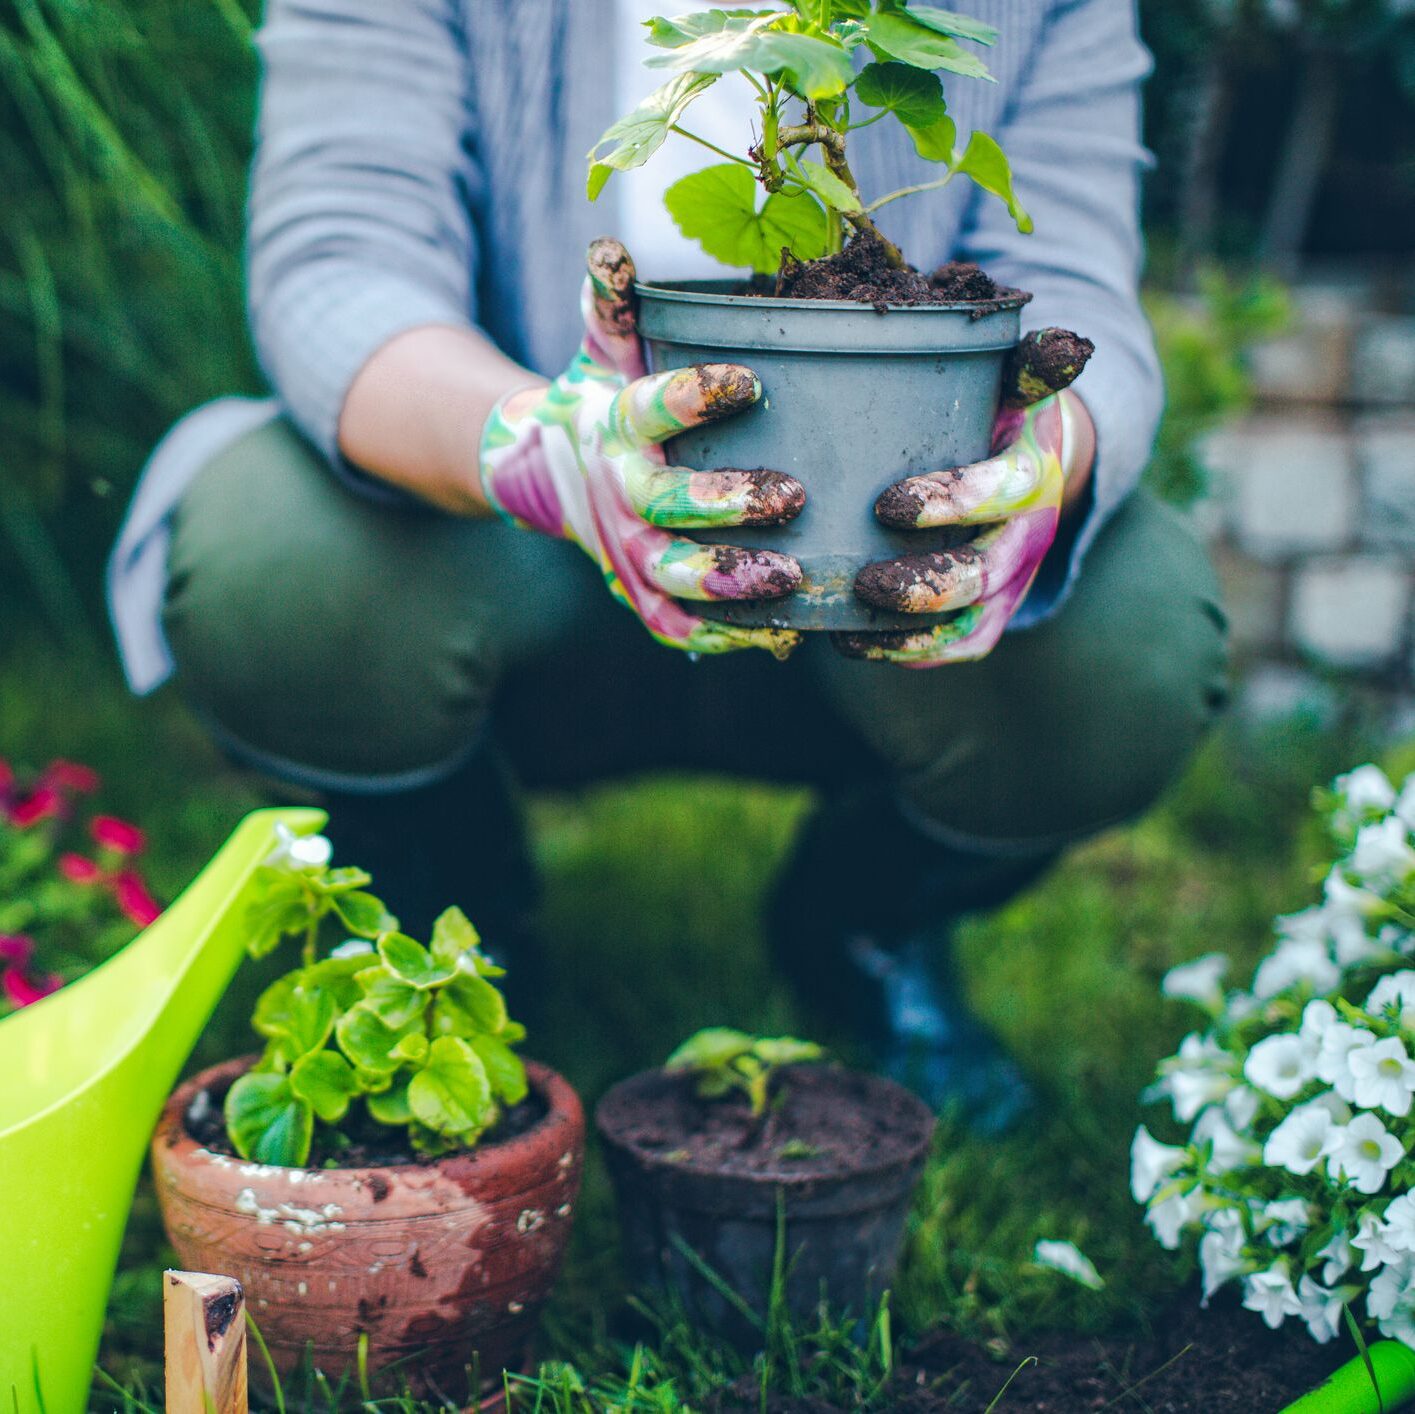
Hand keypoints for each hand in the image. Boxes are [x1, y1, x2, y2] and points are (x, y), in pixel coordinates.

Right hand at [478, 240, 803, 658]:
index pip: (653, 409)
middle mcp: (620, 495)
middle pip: (667, 506)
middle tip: (791, 495)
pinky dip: (724, 635)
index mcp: (617, 427)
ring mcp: (629, 552)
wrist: (548, 475)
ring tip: (793, 576)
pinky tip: (780, 634)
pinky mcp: (641, 595)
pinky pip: (678, 625)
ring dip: (730, 579)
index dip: (697, 397)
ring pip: (674, 576)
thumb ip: (615, 304)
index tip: (751, 381)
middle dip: (726, 503)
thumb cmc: (602, 400)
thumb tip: (610, 246)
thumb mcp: (605, 350)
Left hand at [836, 389, 1089, 666]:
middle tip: (864, 582)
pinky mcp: (991, 612)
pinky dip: (908, 653)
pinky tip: (850, 643)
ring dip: (912, 632)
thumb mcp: (1014, 379)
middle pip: (985, 575)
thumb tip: (1067, 346)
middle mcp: (1028, 534)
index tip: (887, 506)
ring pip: (971, 624)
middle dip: (926, 585)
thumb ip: (1028, 363)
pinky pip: (957, 647)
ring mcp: (1010, 581)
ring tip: (851, 624)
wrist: (1033, 458)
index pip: (1003, 492)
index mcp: (1033, 471)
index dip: (952, 503)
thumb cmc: (999, 409)